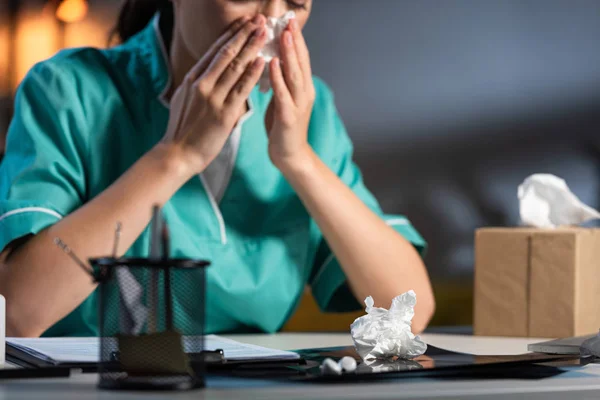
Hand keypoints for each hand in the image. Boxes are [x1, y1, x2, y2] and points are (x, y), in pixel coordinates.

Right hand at [160, 16, 267, 175]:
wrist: (177, 154)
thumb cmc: (183, 130)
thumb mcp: (184, 99)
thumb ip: (197, 85)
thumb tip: (205, 73)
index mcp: (193, 79)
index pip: (215, 50)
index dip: (232, 34)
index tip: (245, 22)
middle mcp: (202, 84)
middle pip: (226, 53)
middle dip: (244, 34)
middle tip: (259, 19)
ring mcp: (212, 98)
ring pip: (235, 67)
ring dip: (252, 47)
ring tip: (264, 32)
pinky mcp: (223, 114)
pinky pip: (240, 89)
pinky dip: (252, 74)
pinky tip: (262, 61)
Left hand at [265, 18, 315, 169]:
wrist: (290, 156)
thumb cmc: (283, 128)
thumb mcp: (284, 100)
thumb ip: (282, 82)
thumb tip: (274, 62)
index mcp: (302, 88)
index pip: (301, 58)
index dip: (296, 39)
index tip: (289, 20)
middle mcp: (304, 93)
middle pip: (301, 62)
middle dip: (294, 40)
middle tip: (289, 20)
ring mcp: (298, 105)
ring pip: (294, 75)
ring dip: (289, 54)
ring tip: (283, 35)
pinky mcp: (288, 117)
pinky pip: (283, 94)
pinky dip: (277, 78)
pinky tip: (271, 64)